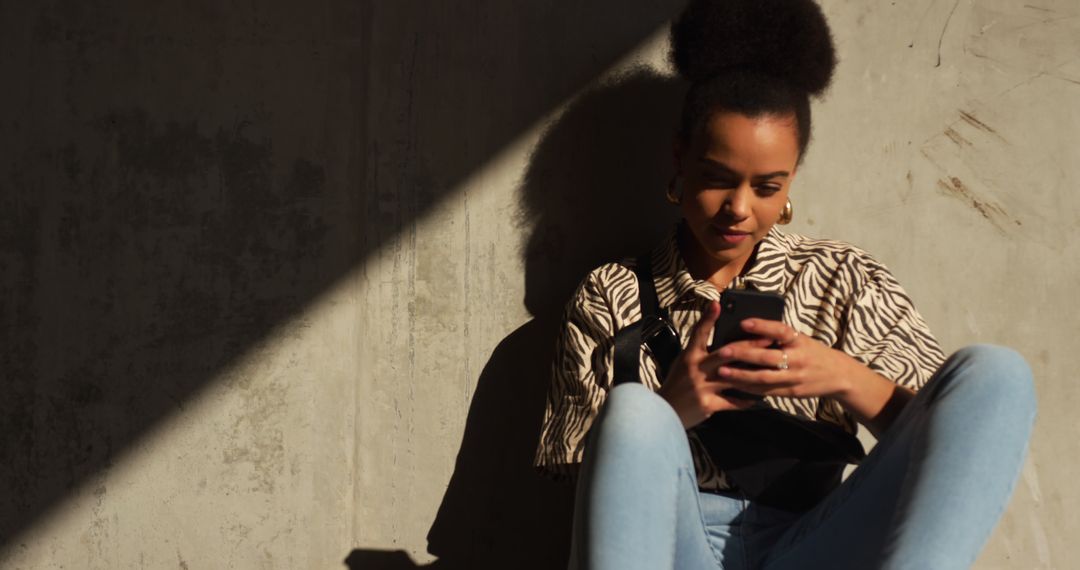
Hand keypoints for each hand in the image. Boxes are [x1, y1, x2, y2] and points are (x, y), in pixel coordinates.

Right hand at [656, 301, 758, 428]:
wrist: (664, 412)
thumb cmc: (676, 384)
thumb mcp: (683, 363)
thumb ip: (700, 354)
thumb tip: (724, 345)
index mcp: (689, 356)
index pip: (698, 333)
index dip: (708, 318)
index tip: (717, 304)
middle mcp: (696, 369)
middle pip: (726, 353)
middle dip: (748, 345)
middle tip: (767, 339)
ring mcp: (702, 387)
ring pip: (733, 377)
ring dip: (753, 373)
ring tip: (770, 369)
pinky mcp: (708, 404)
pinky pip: (732, 402)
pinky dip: (745, 401)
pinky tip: (757, 399)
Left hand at [707, 318, 856, 399]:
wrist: (838, 375)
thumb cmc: (812, 351)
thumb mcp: (801, 339)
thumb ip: (780, 337)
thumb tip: (748, 328)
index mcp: (799, 341)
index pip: (780, 331)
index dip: (762, 326)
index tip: (743, 322)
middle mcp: (798, 359)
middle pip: (767, 357)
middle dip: (743, 354)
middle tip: (723, 351)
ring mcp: (794, 378)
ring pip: (764, 378)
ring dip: (741, 375)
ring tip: (722, 371)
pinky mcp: (791, 392)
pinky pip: (766, 392)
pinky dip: (748, 389)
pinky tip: (734, 385)